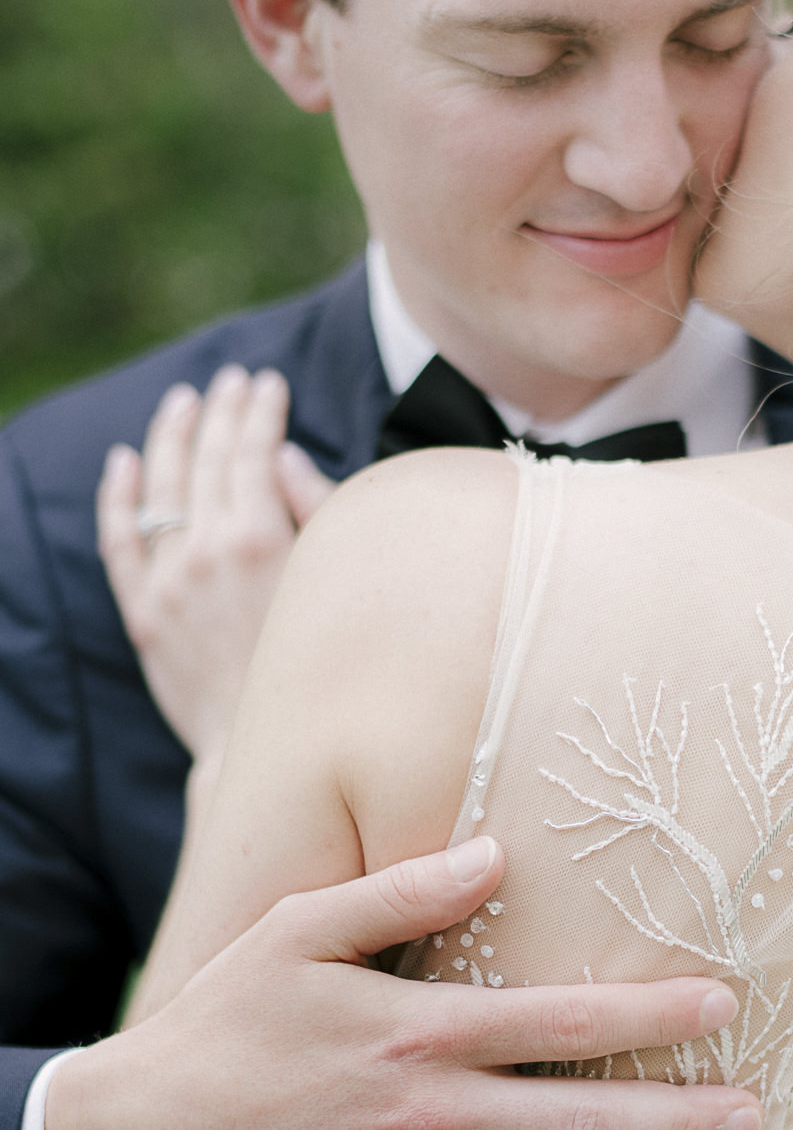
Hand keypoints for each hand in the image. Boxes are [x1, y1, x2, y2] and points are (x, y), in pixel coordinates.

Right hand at [44, 840, 760, 1129]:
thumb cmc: (230, 1020)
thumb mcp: (300, 931)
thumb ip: (403, 895)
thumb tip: (498, 853)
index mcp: (421, 1030)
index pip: (563, 1021)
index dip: (651, 1014)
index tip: (724, 1005)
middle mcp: (433, 1113)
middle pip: (583, 1117)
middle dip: (680, 1116)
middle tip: (757, 1114)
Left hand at [98, 366, 334, 766]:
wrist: (278, 748)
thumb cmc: (328, 666)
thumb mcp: (337, 581)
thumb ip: (314, 511)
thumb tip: (282, 456)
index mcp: (260, 538)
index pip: (252, 450)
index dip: (261, 410)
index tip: (268, 385)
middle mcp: (206, 551)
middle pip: (206, 459)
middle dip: (221, 410)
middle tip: (231, 382)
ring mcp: (169, 582)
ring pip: (159, 487)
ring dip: (171, 436)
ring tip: (184, 402)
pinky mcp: (145, 615)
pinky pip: (120, 542)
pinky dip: (118, 497)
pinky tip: (124, 461)